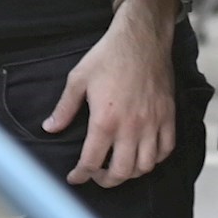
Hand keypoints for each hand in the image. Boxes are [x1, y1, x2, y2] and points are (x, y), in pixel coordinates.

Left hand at [44, 0, 176, 186]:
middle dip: (105, 180)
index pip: (91, 161)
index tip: (75, 177)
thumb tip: (50, 128)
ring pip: (145, 166)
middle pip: (121, 172)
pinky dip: (155, 159)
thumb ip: (64, 108)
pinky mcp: (168, 115)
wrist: (143, 37)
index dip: (80, 175)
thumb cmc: (110, 55)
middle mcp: (131, 127)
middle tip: (97, 175)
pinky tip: (144, 154)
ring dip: (131, 173)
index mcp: (105, 120)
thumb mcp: (78, 78)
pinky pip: (166, 149)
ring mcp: (153, 122)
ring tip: (120, 166)